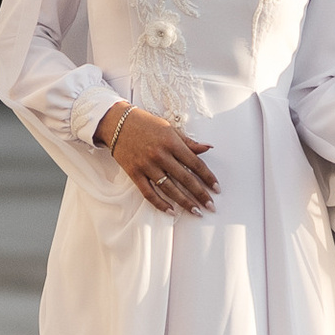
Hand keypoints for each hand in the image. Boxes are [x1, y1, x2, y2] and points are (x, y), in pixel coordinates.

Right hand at [97, 103, 217, 215]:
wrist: (118, 123)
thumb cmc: (147, 123)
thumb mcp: (170, 128)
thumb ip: (189, 142)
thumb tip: (208, 148)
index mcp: (172, 142)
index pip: (195, 164)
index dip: (208, 177)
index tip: (217, 188)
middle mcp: (160, 155)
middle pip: (185, 179)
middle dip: (200, 194)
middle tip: (211, 206)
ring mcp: (146, 165)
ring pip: (169, 188)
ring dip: (184, 202)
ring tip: (196, 211)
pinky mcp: (134, 173)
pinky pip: (149, 193)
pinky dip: (160, 204)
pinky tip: (171, 211)